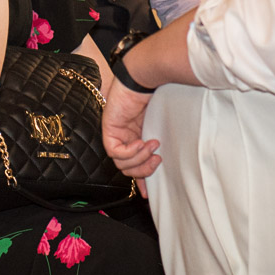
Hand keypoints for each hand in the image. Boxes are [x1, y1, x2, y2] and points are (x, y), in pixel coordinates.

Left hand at [101, 79, 159, 194]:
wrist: (144, 79)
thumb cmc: (155, 97)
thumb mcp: (159, 125)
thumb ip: (158, 143)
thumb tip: (166, 157)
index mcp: (135, 137)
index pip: (133, 166)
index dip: (139, 181)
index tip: (147, 195)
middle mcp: (123, 138)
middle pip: (126, 169)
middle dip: (143, 171)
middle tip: (157, 161)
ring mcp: (114, 134)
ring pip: (120, 163)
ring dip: (139, 159)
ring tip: (152, 147)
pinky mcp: (108, 129)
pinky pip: (115, 151)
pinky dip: (130, 151)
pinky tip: (141, 142)